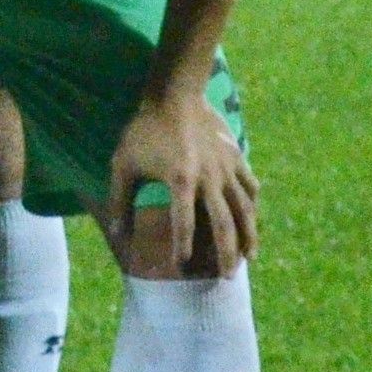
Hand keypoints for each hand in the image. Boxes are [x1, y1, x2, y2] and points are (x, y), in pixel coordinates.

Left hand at [110, 90, 258, 276]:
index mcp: (181, 181)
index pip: (184, 224)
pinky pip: (250, 186)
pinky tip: (253, 219)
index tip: (181, 266)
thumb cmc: (143, 130)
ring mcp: (227, 168)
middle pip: (224, 225)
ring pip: (245, 209)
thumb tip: (118, 234)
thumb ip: (120, 200)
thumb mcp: (123, 164)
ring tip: (249, 259)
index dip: (183, 248)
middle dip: (226, 254)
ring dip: (249, 236)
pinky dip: (253, 204)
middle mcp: (209, 178)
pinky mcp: (236, 157)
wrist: (174, 94)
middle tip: (226, 277)